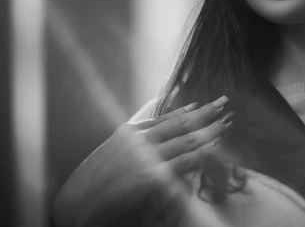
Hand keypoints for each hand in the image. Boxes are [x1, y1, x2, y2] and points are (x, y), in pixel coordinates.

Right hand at [53, 98, 232, 226]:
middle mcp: (140, 140)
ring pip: (187, 139)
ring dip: (210, 130)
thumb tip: (157, 122)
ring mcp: (147, 157)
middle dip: (205, 113)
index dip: (188, 111)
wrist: (77, 203)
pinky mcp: (152, 176)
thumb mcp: (112, 149)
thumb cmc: (93, 179)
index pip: (165, 117)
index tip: (204, 104)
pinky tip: (215, 147)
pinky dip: (202, 152)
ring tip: (227, 122)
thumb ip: (134, 136)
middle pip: (180, 123)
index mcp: (129, 131)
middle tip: (224, 102)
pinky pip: (183, 162)